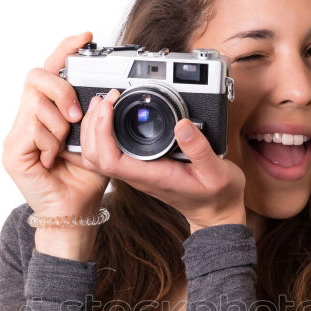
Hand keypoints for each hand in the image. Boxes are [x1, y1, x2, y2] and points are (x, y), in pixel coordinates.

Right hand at [2, 31, 111, 217]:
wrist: (75, 212)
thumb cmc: (84, 179)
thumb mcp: (99, 139)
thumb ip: (98, 116)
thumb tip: (107, 93)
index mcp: (49, 111)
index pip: (52, 70)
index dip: (65, 49)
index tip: (85, 36)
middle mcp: (29, 118)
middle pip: (37, 76)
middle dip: (61, 89)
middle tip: (75, 114)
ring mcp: (17, 133)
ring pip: (37, 103)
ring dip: (59, 125)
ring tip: (63, 148)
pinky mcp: (12, 150)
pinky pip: (32, 130)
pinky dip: (50, 143)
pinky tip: (53, 160)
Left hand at [73, 100, 246, 230]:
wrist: (216, 211)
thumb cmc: (216, 195)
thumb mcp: (217, 172)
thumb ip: (199, 149)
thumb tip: (181, 124)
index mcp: (151, 175)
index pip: (109, 158)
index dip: (101, 130)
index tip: (111, 105)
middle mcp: (137, 174)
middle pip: (94, 156)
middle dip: (92, 125)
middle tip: (107, 98)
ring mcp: (136, 171)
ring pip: (97, 156)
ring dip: (94, 128)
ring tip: (106, 103)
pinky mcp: (139, 166)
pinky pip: (109, 153)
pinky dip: (102, 134)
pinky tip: (111, 116)